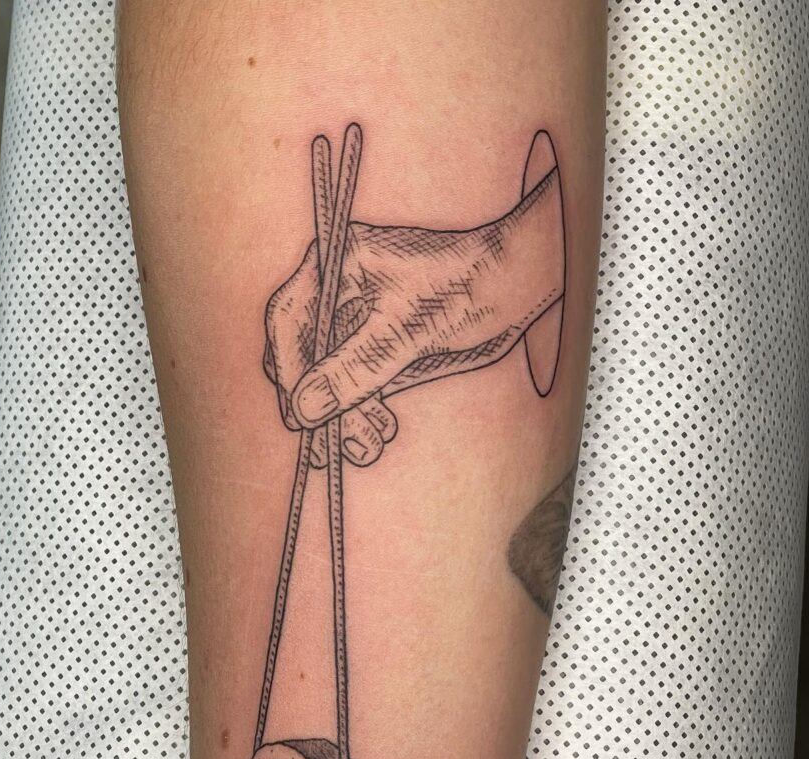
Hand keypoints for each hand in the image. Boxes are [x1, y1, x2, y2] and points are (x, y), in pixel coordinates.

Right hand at [263, 132, 564, 466]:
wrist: (521, 285)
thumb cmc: (472, 285)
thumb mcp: (409, 331)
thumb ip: (355, 369)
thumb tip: (304, 408)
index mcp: (335, 263)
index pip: (288, 320)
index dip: (288, 371)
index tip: (300, 416)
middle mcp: (338, 290)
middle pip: (302, 354)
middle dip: (318, 403)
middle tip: (334, 446)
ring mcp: (356, 320)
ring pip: (327, 377)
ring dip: (343, 416)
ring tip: (369, 446)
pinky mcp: (377, 346)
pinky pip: (354, 385)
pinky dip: (363, 411)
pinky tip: (382, 432)